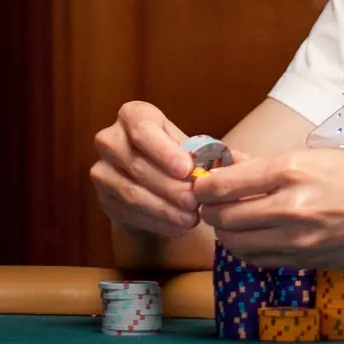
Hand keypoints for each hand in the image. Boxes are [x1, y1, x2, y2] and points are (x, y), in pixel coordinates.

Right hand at [90, 101, 206, 239]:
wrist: (152, 179)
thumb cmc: (178, 156)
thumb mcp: (194, 147)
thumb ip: (215, 154)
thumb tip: (241, 161)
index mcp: (134, 115)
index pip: (143, 130)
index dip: (164, 151)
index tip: (187, 170)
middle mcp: (111, 138)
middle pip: (137, 164)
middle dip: (169, 187)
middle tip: (195, 202)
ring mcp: (102, 169)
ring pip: (131, 192)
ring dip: (163, 209)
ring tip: (190, 219)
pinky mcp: (103, 197)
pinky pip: (128, 212)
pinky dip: (155, 222)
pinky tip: (176, 228)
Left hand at [195, 149, 343, 269]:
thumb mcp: (321, 156)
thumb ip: (271, 164)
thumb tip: (232, 164)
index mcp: (292, 170)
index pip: (223, 185)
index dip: (204, 186)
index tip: (203, 184)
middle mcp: (290, 206)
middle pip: (223, 218)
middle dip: (211, 212)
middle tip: (214, 205)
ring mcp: (298, 239)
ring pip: (236, 244)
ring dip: (227, 233)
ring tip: (234, 222)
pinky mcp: (306, 260)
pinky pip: (260, 260)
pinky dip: (249, 250)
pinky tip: (256, 238)